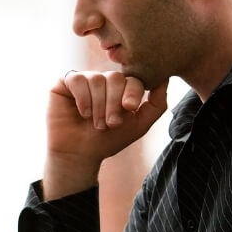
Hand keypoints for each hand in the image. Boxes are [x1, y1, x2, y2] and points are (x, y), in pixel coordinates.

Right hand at [43, 71, 168, 199]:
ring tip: (95, 123)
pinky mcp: (65, 81)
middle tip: (110, 123)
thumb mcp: (139, 125)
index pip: (132, 79)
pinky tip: (82, 113)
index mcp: (121, 88)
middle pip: (116, 77)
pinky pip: (77, 79)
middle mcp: (103, 80)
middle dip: (114, 103)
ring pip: (97, 79)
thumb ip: (156, 104)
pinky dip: (83, 98)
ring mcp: (85, 79)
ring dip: (98, 105)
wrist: (80, 154)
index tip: (129, 109)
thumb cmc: (108, 140)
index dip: (132, 92)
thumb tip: (165, 79)